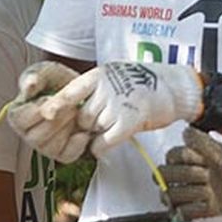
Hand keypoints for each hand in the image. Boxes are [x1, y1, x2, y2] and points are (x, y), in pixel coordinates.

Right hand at [6, 61, 89, 162]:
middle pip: (36, 137)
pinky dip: (77, 143)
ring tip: (75, 112)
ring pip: (50, 147)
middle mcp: (28, 133)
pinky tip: (83, 131)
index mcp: (18, 114)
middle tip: (70, 104)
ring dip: (66, 128)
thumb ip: (34, 76)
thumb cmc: (58, 81)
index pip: (20, 120)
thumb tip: (29, 85)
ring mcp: (44, 146)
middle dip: (57, 118)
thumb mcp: (46, 71)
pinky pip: (67, 156)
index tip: (50, 98)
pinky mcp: (62, 153)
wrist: (84, 89)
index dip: (37, 110)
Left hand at [57, 62, 202, 157]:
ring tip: (116, 125)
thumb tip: (74, 108)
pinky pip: (104, 142)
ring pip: (94, 129)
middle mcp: (107, 88)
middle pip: (82, 117)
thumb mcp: (117, 76)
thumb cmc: (145, 82)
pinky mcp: (129, 121)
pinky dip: (102, 147)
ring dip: (99, 133)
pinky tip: (108, 143)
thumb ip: (96, 89)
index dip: (57, 104)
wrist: (175, 86)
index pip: (71, 91)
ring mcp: (118, 104)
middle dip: (89, 124)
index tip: (45, 114)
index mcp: (100, 74)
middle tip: (105, 121)